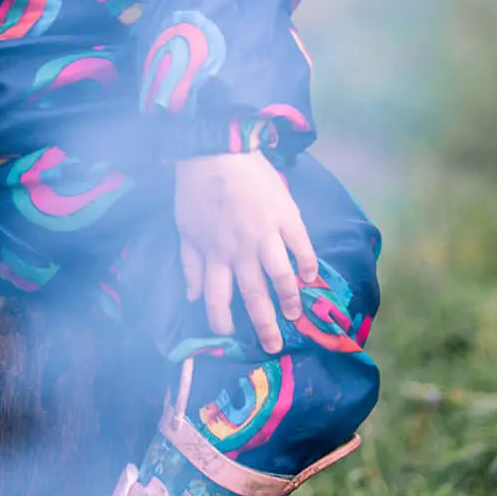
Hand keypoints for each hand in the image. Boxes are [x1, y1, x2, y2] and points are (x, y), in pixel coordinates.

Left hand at [176, 152, 318, 354]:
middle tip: (274, 346)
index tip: (229, 335)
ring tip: (296, 314)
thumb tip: (193, 297)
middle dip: (265, 326)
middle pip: (254, 296)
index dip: (222, 321)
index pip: (218, 299)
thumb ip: (190, 265)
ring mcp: (265, 234)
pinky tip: (312, 277)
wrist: (216, 149)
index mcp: (215, 255)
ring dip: (290, 299)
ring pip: (281, 277)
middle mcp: (241, 251)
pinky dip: (308, 263)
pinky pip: (301, 246)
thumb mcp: (184, 229)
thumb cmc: (196, 189)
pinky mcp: (285, 216)